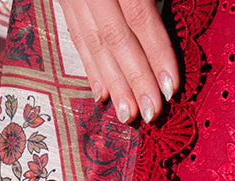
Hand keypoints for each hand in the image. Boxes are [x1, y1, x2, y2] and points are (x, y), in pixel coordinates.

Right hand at [58, 0, 179, 122]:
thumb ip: (149, 2)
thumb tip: (163, 46)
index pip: (139, 17)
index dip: (157, 53)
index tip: (170, 88)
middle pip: (115, 38)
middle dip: (135, 79)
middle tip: (150, 113)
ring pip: (94, 43)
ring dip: (113, 84)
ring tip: (128, 114)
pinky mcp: (64, 0)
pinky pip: (77, 37)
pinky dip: (91, 68)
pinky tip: (100, 94)